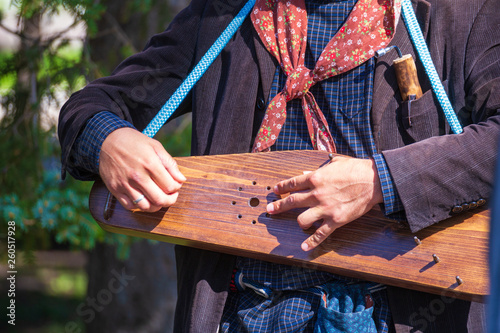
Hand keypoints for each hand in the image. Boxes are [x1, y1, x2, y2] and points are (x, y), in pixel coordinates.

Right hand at [99, 127, 185, 211]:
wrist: (107, 140)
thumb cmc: (134, 142)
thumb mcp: (155, 146)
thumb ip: (170, 164)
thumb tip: (181, 180)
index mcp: (150, 163)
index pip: (170, 186)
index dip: (176, 188)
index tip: (175, 185)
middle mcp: (137, 176)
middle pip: (159, 200)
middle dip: (170, 200)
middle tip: (171, 196)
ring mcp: (125, 184)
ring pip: (145, 207)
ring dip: (156, 206)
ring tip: (158, 199)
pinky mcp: (114, 189)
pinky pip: (129, 206)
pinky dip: (139, 207)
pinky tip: (144, 199)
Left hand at [266, 155, 382, 250]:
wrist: (373, 180)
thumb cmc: (355, 169)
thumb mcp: (334, 164)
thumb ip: (319, 170)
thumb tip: (306, 173)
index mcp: (316, 178)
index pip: (292, 183)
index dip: (282, 187)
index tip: (275, 191)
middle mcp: (316, 194)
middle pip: (291, 202)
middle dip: (278, 207)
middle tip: (270, 210)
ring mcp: (325, 208)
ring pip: (302, 220)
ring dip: (299, 223)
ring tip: (299, 224)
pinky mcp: (335, 220)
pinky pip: (320, 234)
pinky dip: (311, 242)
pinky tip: (304, 247)